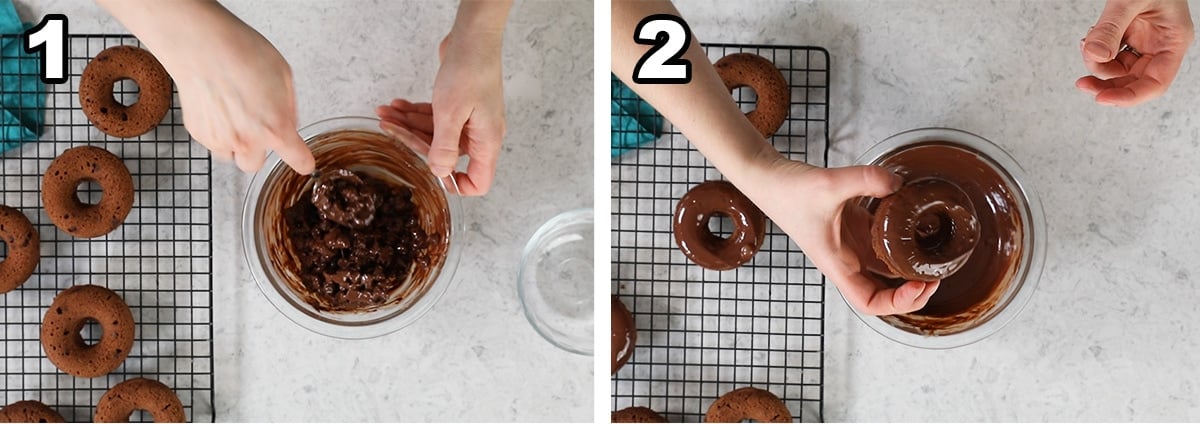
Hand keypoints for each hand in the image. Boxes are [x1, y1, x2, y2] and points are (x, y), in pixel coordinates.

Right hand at [170, 23, 313, 173]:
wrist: (201, 45)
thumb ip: (289, 107)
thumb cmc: (242, 53)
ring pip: (230, 156)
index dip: (303, 161)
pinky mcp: (198, 132)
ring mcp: (220, 139)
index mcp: (275, 129)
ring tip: (232, 114)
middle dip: (257, 150)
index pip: (299, 161)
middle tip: (255, 128)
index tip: (303, 161)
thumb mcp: (284, 75)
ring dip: (234, 143)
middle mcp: (247, 141)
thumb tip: (288, 122)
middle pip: (254, 165)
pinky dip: (216, 130)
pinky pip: (211, 141)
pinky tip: (217, 106)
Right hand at [741, 158, 939, 315]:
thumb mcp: (829, 184)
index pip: (870, 302)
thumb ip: (866, 180)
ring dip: (908, 270)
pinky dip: (901, 243)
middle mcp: (846, 261)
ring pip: (885, 270)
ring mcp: (850, 246)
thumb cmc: (788, 192)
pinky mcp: (853, 229)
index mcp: (838, 264)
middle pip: (883, 293)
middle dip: (912, 292)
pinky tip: (915, 229)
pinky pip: (882, 244)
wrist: (770, 178)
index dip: (898, 302)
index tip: (919, 284)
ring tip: (932, 258)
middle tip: (936, 275)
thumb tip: (898, 183)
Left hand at [1076, 0, 1194, 106]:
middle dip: (1106, 81)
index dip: (1129, 96)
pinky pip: (1110, 54)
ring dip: (1097, 63)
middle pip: (1133, 81)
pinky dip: (1096, 51)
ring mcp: (1144, 42)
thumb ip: (1111, 27)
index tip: (1101, 98)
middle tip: (1081, 83)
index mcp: (1173, 42)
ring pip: (1117, 69)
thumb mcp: (1129, 0)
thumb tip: (1093, 55)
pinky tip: (1089, 38)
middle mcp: (1160, 46)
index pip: (1155, 83)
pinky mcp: (1128, 36)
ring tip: (1086, 42)